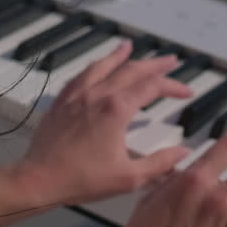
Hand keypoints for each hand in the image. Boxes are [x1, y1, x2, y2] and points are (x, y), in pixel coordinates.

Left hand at [8, 41, 193, 207]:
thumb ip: (159, 163)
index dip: (173, 86)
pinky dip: (94, 66)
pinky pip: (81, 76)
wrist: (40, 179)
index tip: (186, 92)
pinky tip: (97, 66)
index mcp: (117, 110)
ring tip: (129, 47)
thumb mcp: (129, 177)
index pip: (152, 87)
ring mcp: (78, 95)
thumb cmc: (83, 180)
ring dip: (120, 56)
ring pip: (103, 66)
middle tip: (170, 60)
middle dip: (154, 64)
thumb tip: (183, 152)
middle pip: (131, 70)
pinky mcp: (62, 101)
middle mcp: (98, 95)